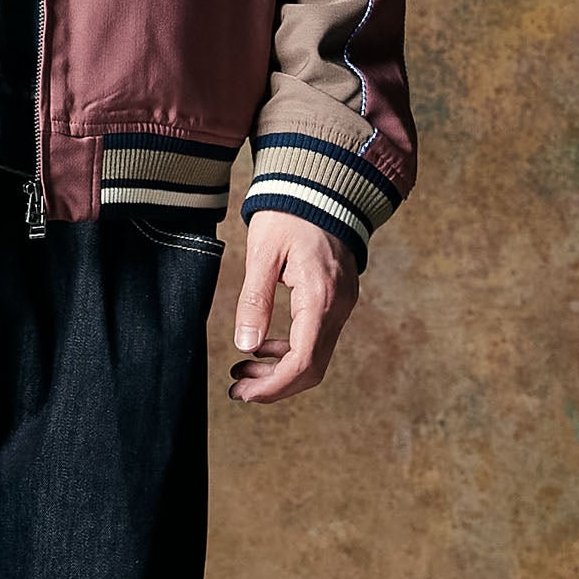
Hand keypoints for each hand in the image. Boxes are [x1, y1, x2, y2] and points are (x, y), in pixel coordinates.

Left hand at [228, 212, 358, 404]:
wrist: (321, 184)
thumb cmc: (290, 213)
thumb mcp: (263, 254)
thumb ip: (254, 302)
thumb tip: (246, 346)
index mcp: (320, 297)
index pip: (302, 362)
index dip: (272, 387)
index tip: (240, 393)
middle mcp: (339, 306)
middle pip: (312, 369)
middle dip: (274, 387)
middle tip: (237, 391)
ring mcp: (342, 304)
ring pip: (315, 358)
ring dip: (280, 372)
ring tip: (242, 373)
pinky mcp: (337, 300)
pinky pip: (317, 340)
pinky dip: (290, 352)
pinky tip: (262, 350)